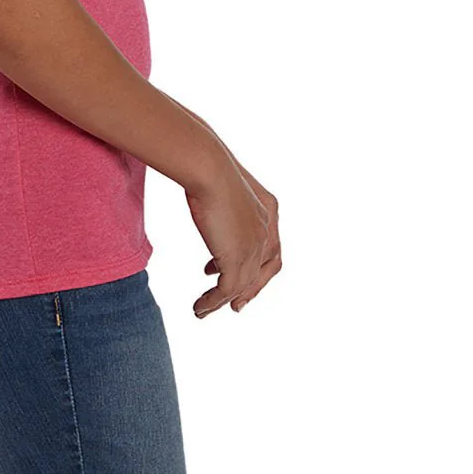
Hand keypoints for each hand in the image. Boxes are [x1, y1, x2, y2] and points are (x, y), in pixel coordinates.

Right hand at [186, 161, 280, 318]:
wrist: (208, 167)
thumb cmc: (208, 165)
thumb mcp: (223, 183)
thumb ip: (224, 197)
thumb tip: (208, 197)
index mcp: (268, 209)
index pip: (271, 247)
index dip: (259, 265)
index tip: (241, 277)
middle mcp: (266, 229)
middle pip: (264, 270)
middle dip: (249, 289)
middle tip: (235, 305)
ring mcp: (254, 245)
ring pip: (243, 283)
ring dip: (224, 300)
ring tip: (206, 309)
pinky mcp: (237, 257)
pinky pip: (227, 289)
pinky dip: (214, 301)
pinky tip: (201, 307)